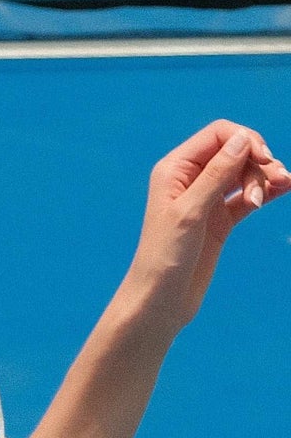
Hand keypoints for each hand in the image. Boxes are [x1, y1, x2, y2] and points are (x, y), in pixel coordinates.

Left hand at [122, 121, 289, 335]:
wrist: (159, 302)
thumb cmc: (164, 258)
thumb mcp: (190, 212)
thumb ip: (216, 174)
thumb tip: (243, 138)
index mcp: (175, 169)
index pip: (219, 135)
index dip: (246, 140)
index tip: (264, 159)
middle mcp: (190, 179)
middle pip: (236, 152)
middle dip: (258, 163)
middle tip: (273, 183)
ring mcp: (206, 200)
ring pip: (244, 174)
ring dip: (264, 178)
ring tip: (275, 191)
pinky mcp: (219, 220)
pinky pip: (247, 197)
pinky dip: (266, 191)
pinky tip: (284, 188)